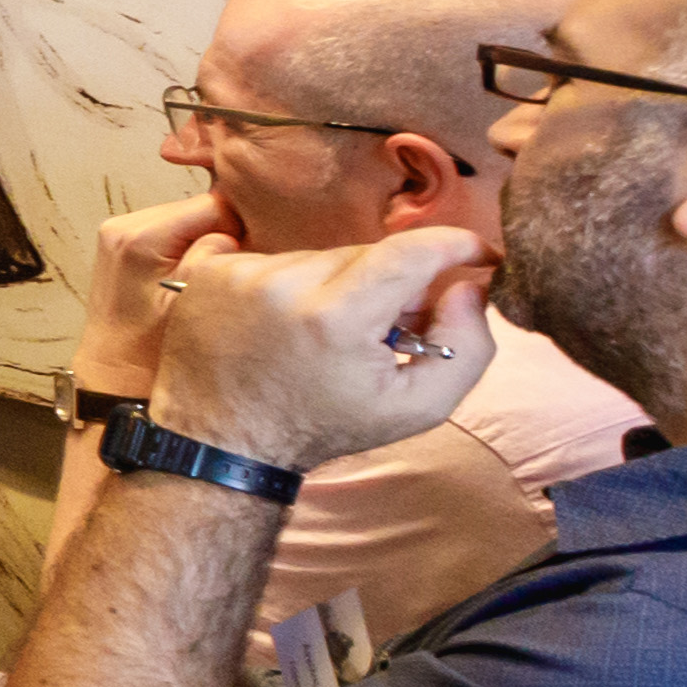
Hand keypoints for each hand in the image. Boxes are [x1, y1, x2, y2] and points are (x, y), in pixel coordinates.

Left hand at [71, 191, 237, 397]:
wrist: (115, 372)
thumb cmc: (152, 349)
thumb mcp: (193, 301)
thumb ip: (213, 257)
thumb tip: (234, 230)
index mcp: (140, 237)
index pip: (214, 205)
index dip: (240, 228)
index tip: (245, 258)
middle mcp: (123, 225)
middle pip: (199, 207)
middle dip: (222, 233)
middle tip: (226, 272)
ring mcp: (119, 230)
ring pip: (186, 217)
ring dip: (203, 240)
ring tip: (205, 277)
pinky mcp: (121, 241)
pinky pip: (170, 230)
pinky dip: (186, 246)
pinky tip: (188, 275)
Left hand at [144, 221, 497, 471]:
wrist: (223, 442)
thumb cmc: (322, 426)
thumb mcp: (416, 407)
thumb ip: (467, 346)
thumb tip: (471, 285)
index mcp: (337, 317)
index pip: (411, 252)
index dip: (455, 244)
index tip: (479, 252)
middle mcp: (284, 284)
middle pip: (367, 255)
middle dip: (389, 282)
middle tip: (386, 326)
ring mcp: (239, 275)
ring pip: (320, 256)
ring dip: (336, 284)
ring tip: (324, 333)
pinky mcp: (207, 272)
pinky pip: (272, 257)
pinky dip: (289, 282)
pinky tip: (282, 321)